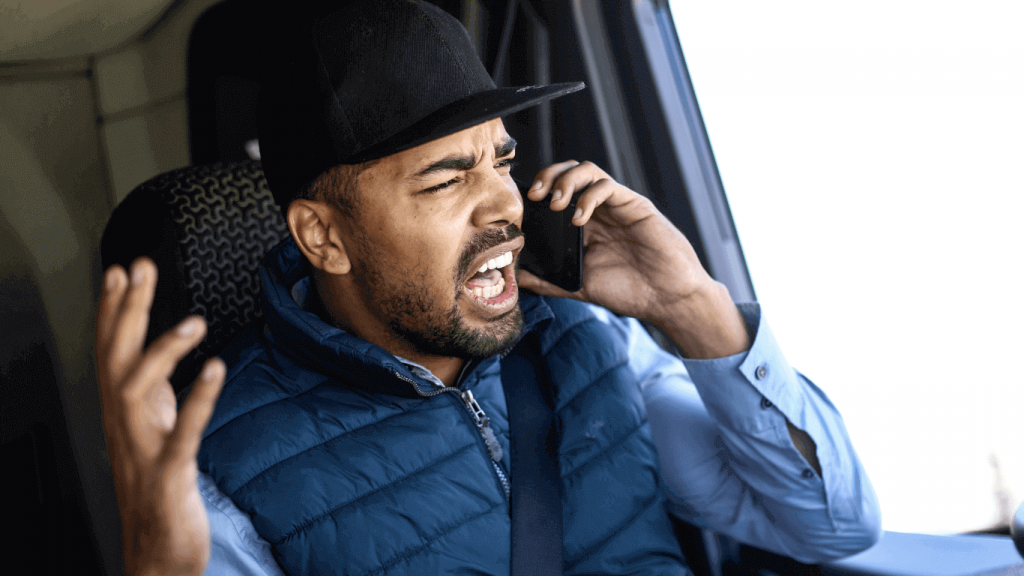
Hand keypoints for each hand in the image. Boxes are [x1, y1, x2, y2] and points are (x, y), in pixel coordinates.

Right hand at [95, 257, 223, 575]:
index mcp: (125, 415)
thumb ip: (156, 395)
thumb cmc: (159, 490)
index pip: (112, 352)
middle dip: (125, 311)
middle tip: (140, 267)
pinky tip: (215, 370)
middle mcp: (126, 427)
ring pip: (135, 392)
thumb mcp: (155, 432)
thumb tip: (164, 354)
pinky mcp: (167, 475)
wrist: (155, 553)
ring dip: (160, 353)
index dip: (113, 311)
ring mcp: (143, 450)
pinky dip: (196, 400)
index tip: (123, 269)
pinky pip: (181, 434)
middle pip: (116, 359)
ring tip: (192, 322)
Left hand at [516, 161, 748, 357]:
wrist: (667, 298)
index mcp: (584, 226)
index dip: (537, 191)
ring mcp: (616, 205)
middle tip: (536, 196)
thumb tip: (519, 278)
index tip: (523, 207)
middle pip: (568, 173)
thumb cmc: (629, 292)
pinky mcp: (635, 204)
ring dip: (566, 180)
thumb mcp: (580, 286)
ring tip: (556, 204)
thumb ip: (550, 281)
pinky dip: (589, 196)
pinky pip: (607, 185)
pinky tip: (580, 219)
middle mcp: (598, 210)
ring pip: (587, 170)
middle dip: (548, 176)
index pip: (555, 192)